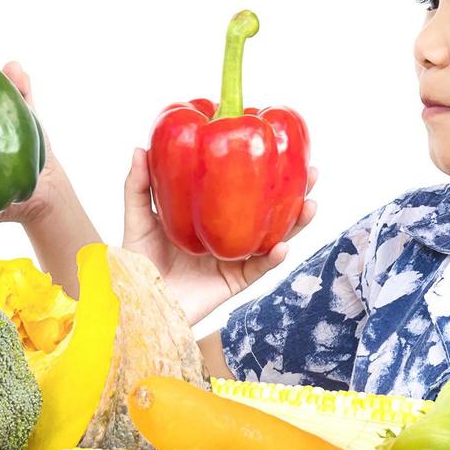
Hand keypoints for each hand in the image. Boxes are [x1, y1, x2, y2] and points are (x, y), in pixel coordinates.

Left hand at [121, 147, 317, 324]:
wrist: (137, 302)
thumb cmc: (137, 263)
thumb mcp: (137, 218)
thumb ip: (138, 186)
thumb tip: (140, 148)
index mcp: (211, 216)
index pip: (243, 189)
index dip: (263, 171)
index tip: (279, 148)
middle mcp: (228, 236)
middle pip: (268, 211)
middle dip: (294, 193)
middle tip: (311, 173)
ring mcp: (234, 259)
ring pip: (273, 239)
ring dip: (296, 223)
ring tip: (311, 204)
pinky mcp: (233, 283)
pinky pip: (258, 270)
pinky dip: (272, 259)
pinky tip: (282, 245)